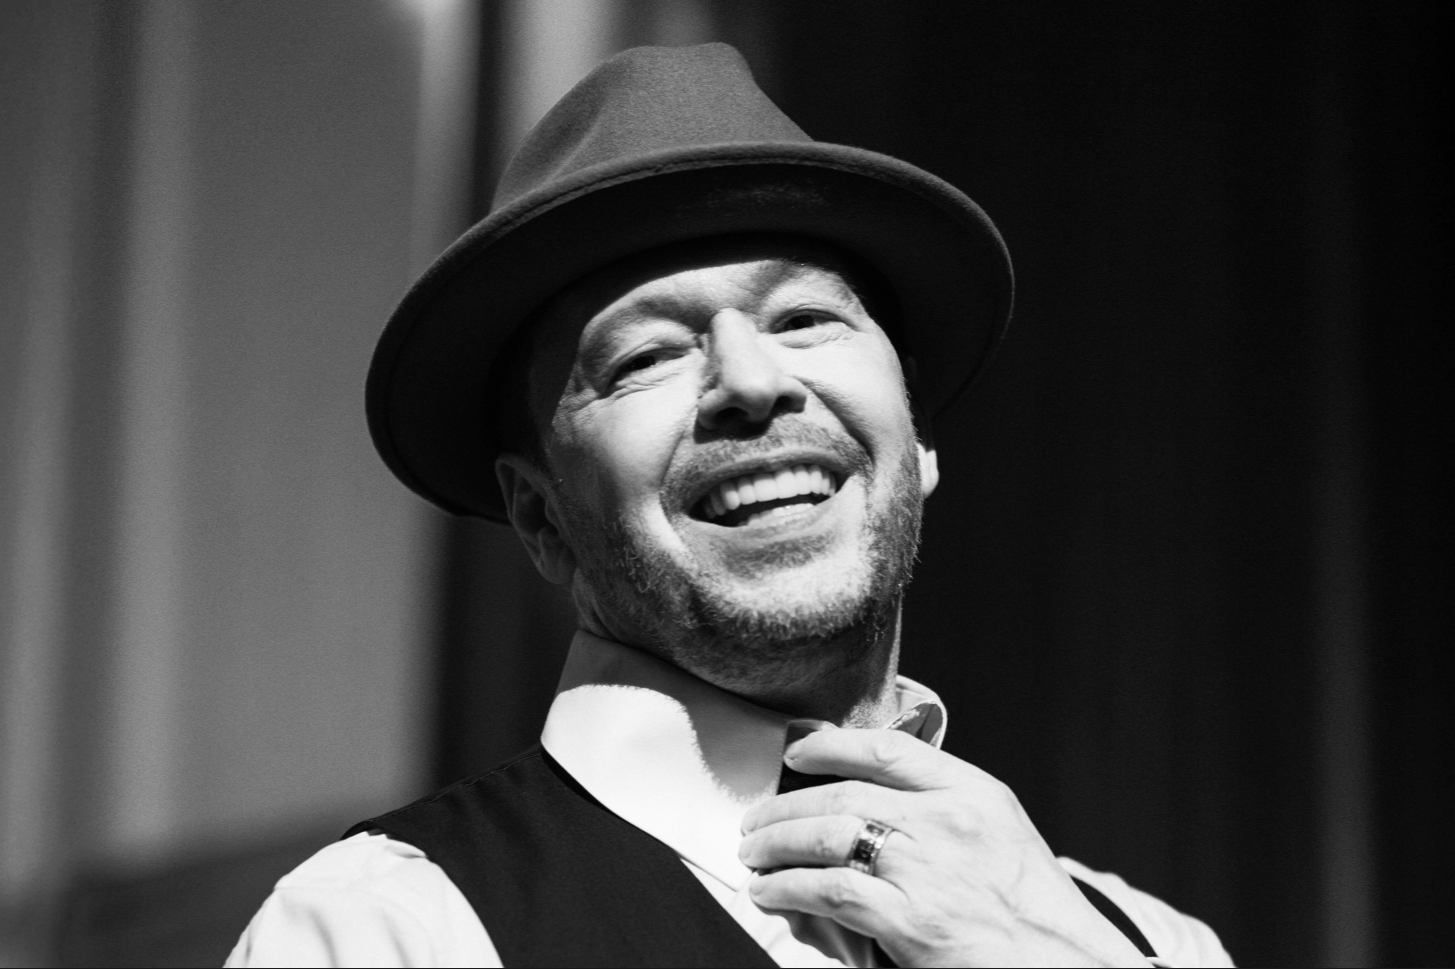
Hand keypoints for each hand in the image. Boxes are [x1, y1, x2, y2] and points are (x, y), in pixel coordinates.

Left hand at [738, 728, 1149, 966]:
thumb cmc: (1035, 912)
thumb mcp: (1001, 833)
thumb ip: (943, 808)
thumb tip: (866, 798)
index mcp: (975, 792)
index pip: (889, 749)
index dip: (831, 744)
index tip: (796, 750)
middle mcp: (948, 821)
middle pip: (844, 794)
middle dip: (787, 805)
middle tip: (757, 819)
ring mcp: (928, 870)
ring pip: (827, 837)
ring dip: (777, 844)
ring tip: (755, 854)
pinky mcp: (909, 920)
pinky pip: (828, 891)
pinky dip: (787, 887)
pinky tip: (770, 891)